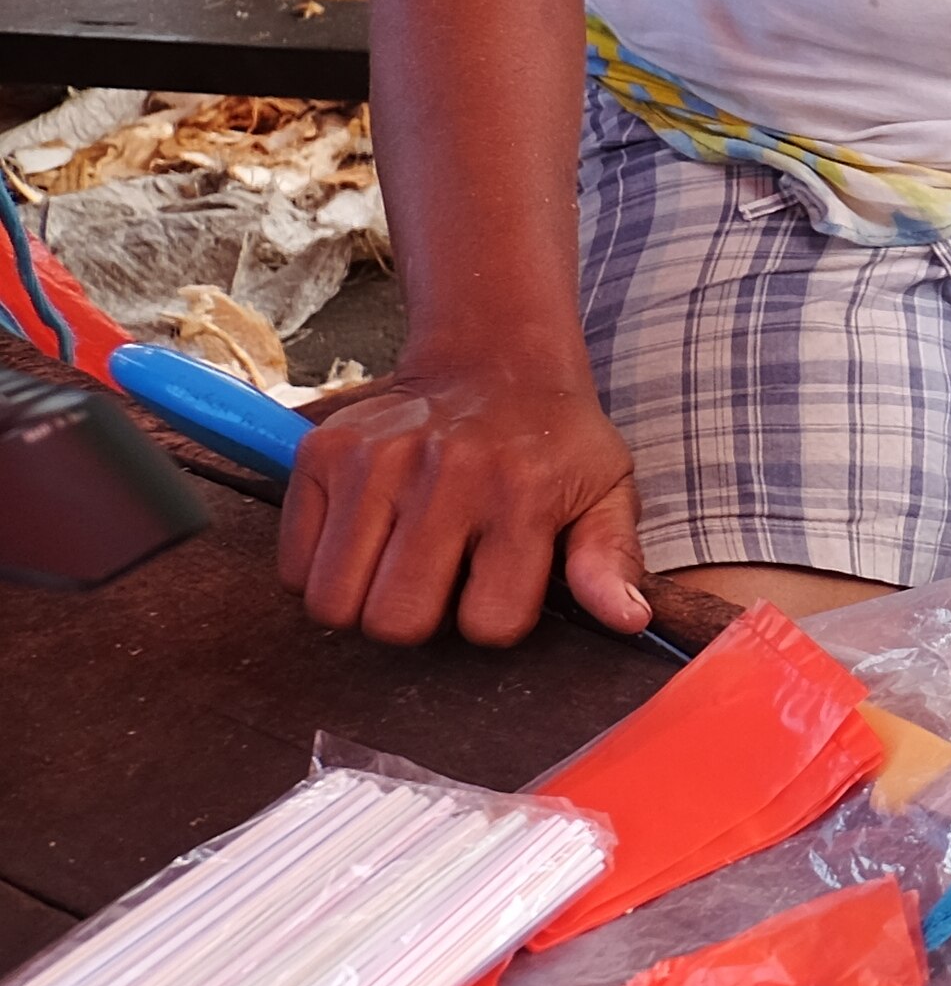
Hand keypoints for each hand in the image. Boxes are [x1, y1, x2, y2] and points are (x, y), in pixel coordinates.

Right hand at [276, 357, 649, 646]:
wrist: (496, 361)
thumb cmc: (555, 443)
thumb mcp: (607, 493)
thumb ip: (611, 561)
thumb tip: (625, 620)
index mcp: (523, 497)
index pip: (487, 624)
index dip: (491, 620)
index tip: (497, 587)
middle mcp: (447, 478)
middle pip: (396, 620)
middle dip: (418, 620)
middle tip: (437, 581)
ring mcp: (376, 463)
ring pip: (334, 603)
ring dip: (363, 602)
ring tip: (397, 566)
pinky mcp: (321, 454)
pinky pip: (291, 566)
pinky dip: (319, 572)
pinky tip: (362, 544)